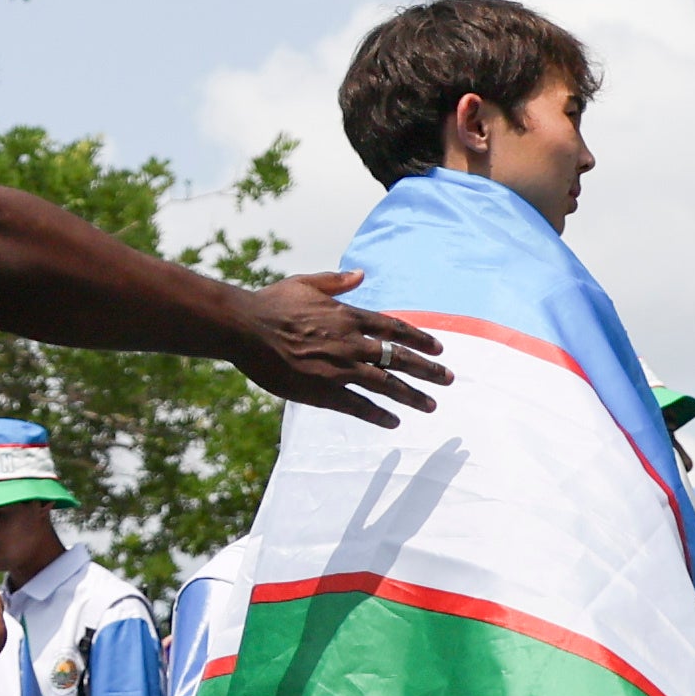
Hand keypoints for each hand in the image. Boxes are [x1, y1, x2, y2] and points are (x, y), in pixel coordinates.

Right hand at [229, 271, 448, 424]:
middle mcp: (352, 343)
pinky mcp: (323, 391)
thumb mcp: (305, 283)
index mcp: (348, 317)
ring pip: (386, 385)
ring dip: (411, 396)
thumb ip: (335, 281)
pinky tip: (394, 422)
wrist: (245, 328)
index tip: (439, 348)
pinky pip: (358, 406)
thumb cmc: (270, 304)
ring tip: (430, 406)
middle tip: (449, 379)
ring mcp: (340, 368)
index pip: (395, 329)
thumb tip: (361, 274)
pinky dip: (378, 414)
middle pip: (400, 358)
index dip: (419, 339)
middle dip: (428, 370)